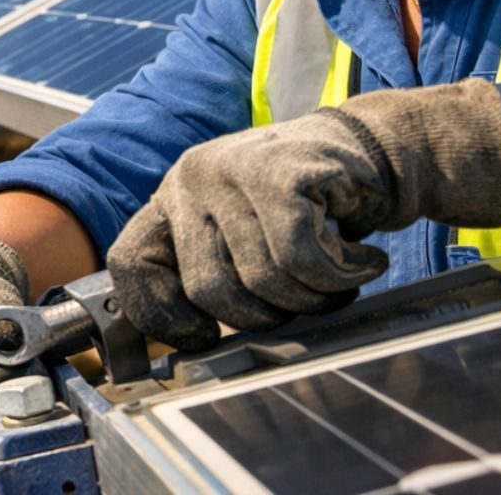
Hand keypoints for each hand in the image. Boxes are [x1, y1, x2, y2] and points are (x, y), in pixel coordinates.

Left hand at [108, 80, 500, 352]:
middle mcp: (191, 178)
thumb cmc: (303, 207)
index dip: (160, 314)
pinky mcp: (282, 172)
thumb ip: (209, 270)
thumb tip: (188, 348)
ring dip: (314, 297)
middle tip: (300, 304)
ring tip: (338, 278)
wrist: (370, 151)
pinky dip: (341, 275)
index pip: (129, 263)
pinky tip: (362, 261)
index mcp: (171, 198)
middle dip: (262, 317)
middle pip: (206, 290)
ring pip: (263, 279)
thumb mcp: (239, 233)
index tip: (205, 338)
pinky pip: (302, 259)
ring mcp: (234, 169)